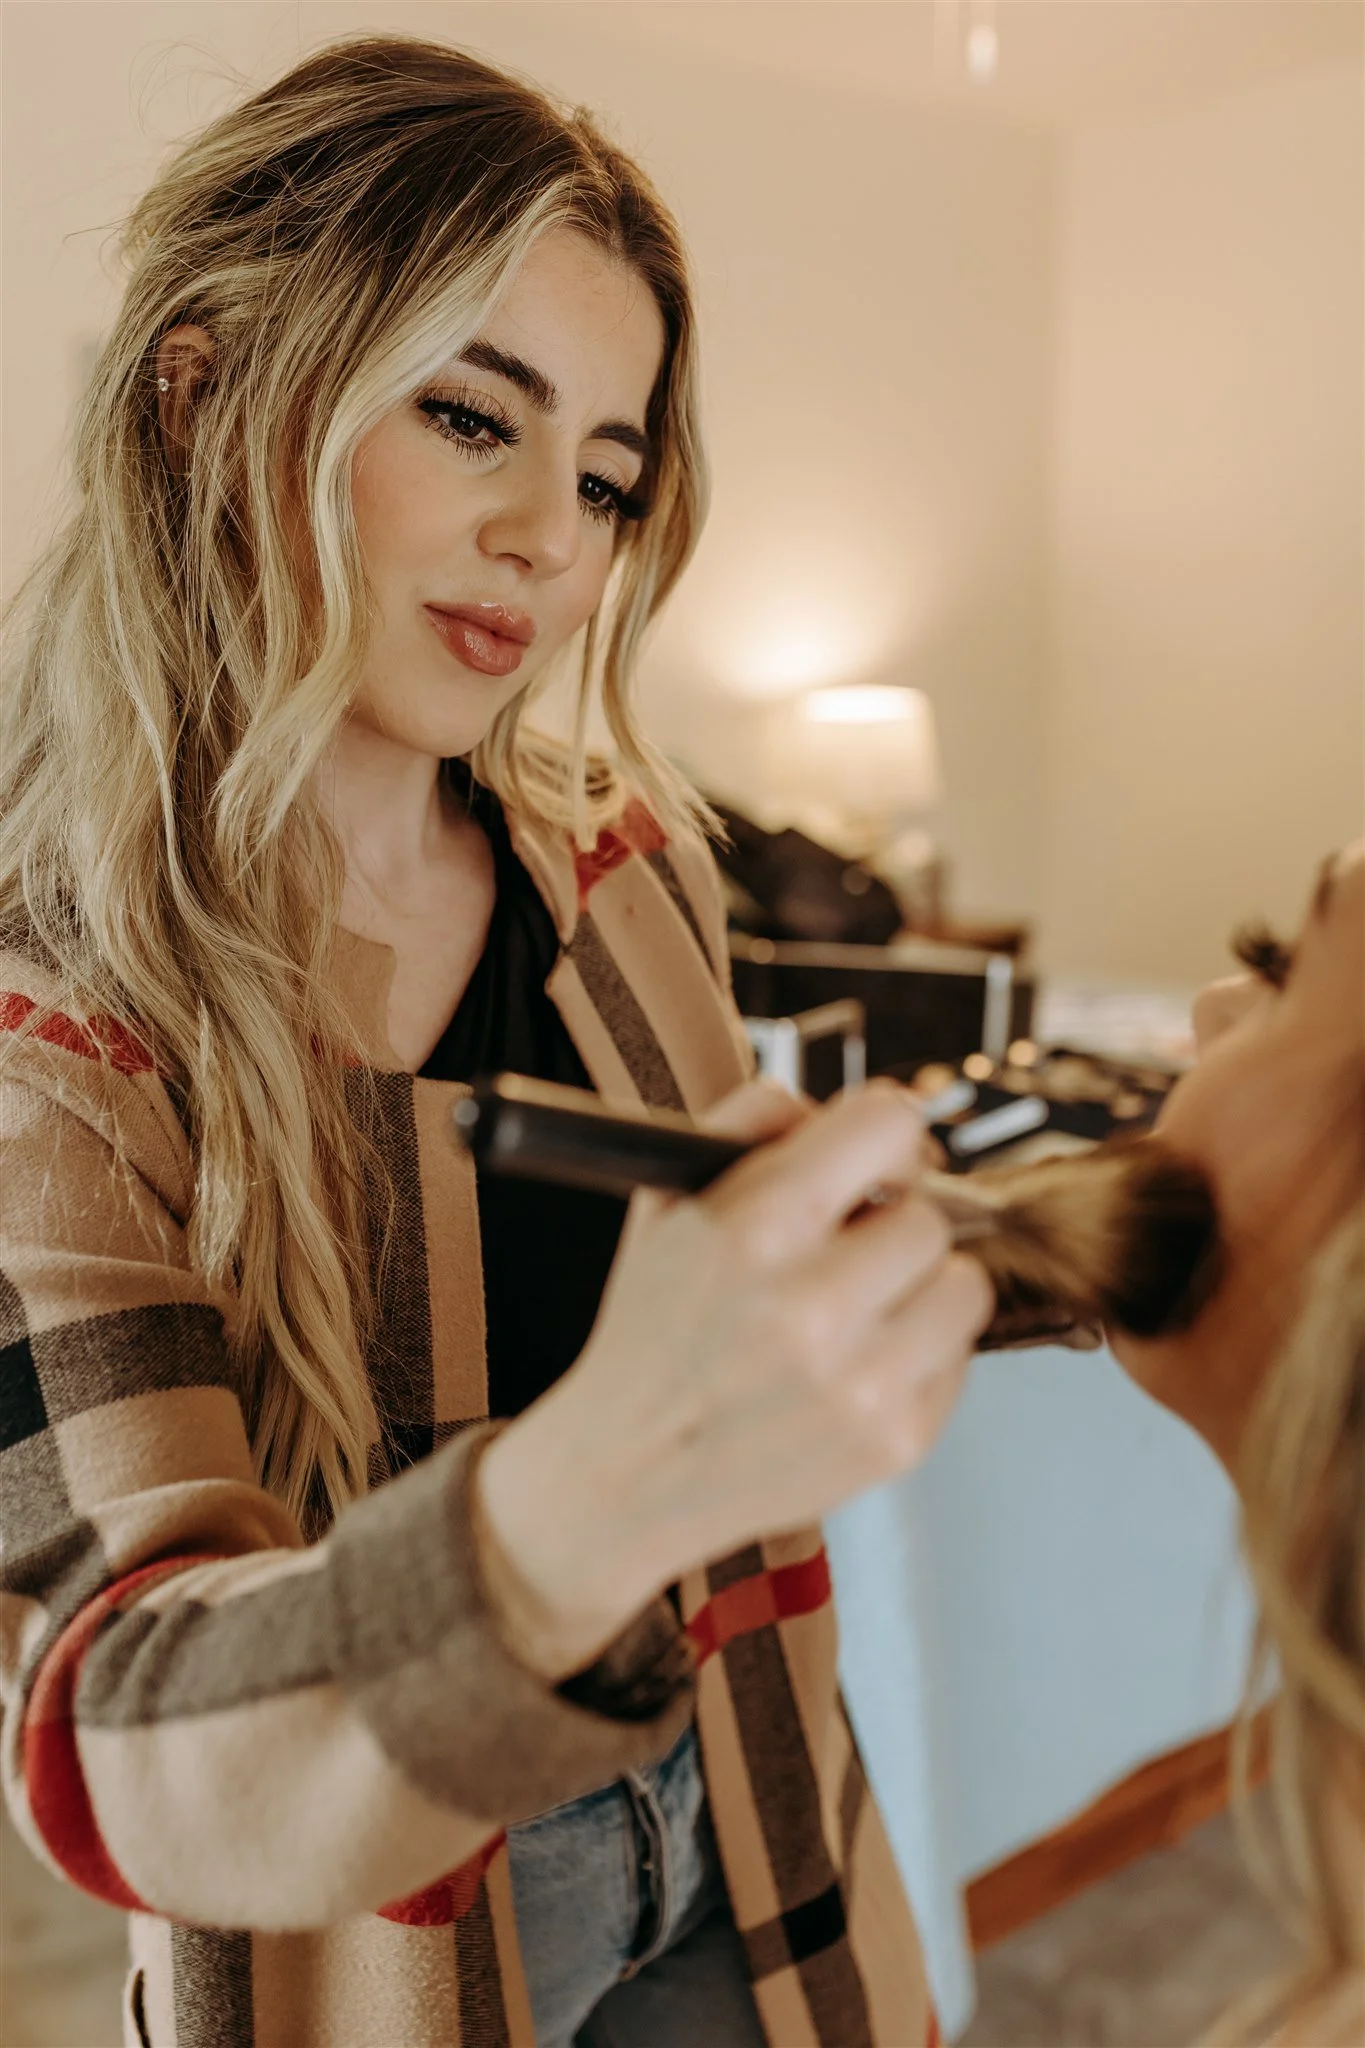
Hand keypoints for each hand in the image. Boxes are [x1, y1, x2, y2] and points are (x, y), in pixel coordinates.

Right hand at [476, 1077, 991, 1676]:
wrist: (629, 1473)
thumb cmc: (654, 1330)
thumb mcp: (669, 1199)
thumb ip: (753, 1119)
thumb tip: (856, 1108)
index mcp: (755, 1228)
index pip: (889, 1124)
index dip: (884, 1137)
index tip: (875, 1163)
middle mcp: (812, 1307)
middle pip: (927, 1215)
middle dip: (888, 1226)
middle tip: (847, 1254)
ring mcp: (861, 1382)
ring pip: (963, 1286)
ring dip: (920, 1289)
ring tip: (861, 1310)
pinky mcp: (896, 1441)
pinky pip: (959, 1359)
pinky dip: (920, 1355)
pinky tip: (857, 1366)